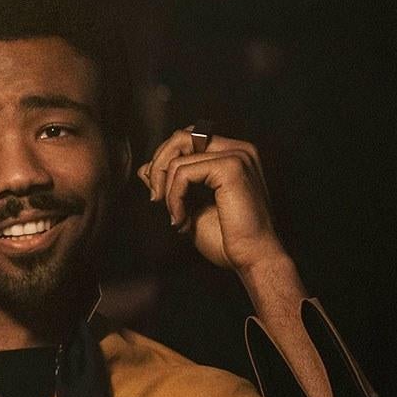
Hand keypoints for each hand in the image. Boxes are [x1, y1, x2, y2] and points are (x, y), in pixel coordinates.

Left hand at [136, 126, 286, 274]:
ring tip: (177, 217)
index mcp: (232, 155)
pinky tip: (181, 219)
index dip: (164, 162)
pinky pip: (183, 173)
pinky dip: (174, 198)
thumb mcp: (189, 205)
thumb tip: (145, 168)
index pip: (186, 139)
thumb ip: (170, 184)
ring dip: (167, 191)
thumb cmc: (227, 238)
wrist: (251, 258)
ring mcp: (237, 155)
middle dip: (159, 168)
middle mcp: (238, 149)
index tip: (159, 195)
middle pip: (180, 137)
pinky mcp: (231, 167)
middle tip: (157, 200)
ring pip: (178, 157)